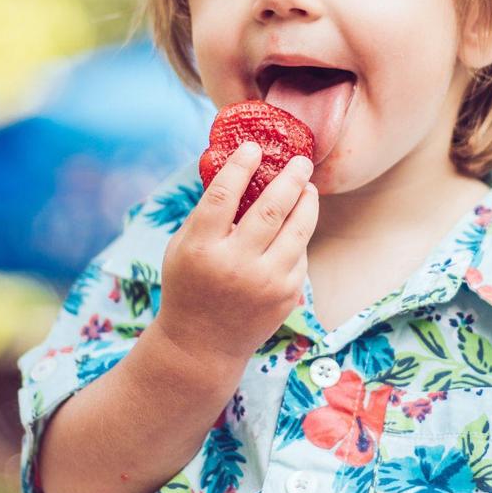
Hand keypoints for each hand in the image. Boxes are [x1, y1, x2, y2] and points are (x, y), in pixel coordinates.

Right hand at [155, 141, 318, 362]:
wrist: (202, 344)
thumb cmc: (190, 284)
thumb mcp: (183, 246)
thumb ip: (208, 212)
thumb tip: (240, 167)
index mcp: (203, 249)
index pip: (224, 195)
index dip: (241, 166)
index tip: (254, 147)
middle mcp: (236, 265)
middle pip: (272, 208)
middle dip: (291, 178)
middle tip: (301, 160)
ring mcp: (266, 282)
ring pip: (298, 229)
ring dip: (307, 202)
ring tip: (308, 187)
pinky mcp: (287, 295)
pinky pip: (300, 254)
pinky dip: (299, 235)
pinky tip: (296, 225)